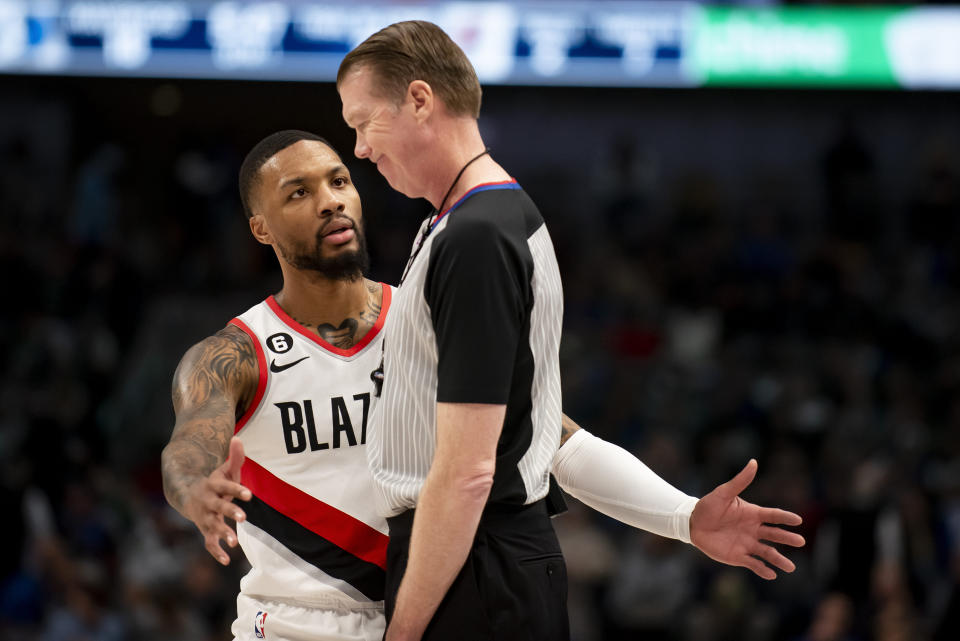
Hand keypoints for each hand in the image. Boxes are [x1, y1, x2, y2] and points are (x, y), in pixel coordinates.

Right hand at [182, 437, 251, 564]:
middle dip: (229, 512)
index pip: (225, 487)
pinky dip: (216, 552)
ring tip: (235, 542)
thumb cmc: (215, 482)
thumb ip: (235, 457)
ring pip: (211, 526)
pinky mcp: (205, 530)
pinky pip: (209, 542)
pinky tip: (227, 561)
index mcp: (213, 485)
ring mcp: (204, 517)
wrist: (189, 495)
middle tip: (243, 517)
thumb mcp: (225, 470)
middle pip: (217, 507)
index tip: (250, 495)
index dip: (237, 490)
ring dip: (222, 533)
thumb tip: (238, 438)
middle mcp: (207, 502)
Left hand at [690, 459, 804, 579]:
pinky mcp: (738, 556)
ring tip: (791, 568)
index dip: (785, 518)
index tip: (797, 520)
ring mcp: (747, 543)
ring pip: (767, 552)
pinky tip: (772, 574)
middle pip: (774, 535)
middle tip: (801, 542)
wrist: (692, 523)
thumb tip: (754, 462)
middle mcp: (753, 529)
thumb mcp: (724, 492)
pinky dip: (763, 570)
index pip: (773, 515)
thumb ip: (740, 481)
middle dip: (787, 538)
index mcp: (753, 514)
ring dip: (779, 560)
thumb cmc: (708, 506)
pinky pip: (753, 563)